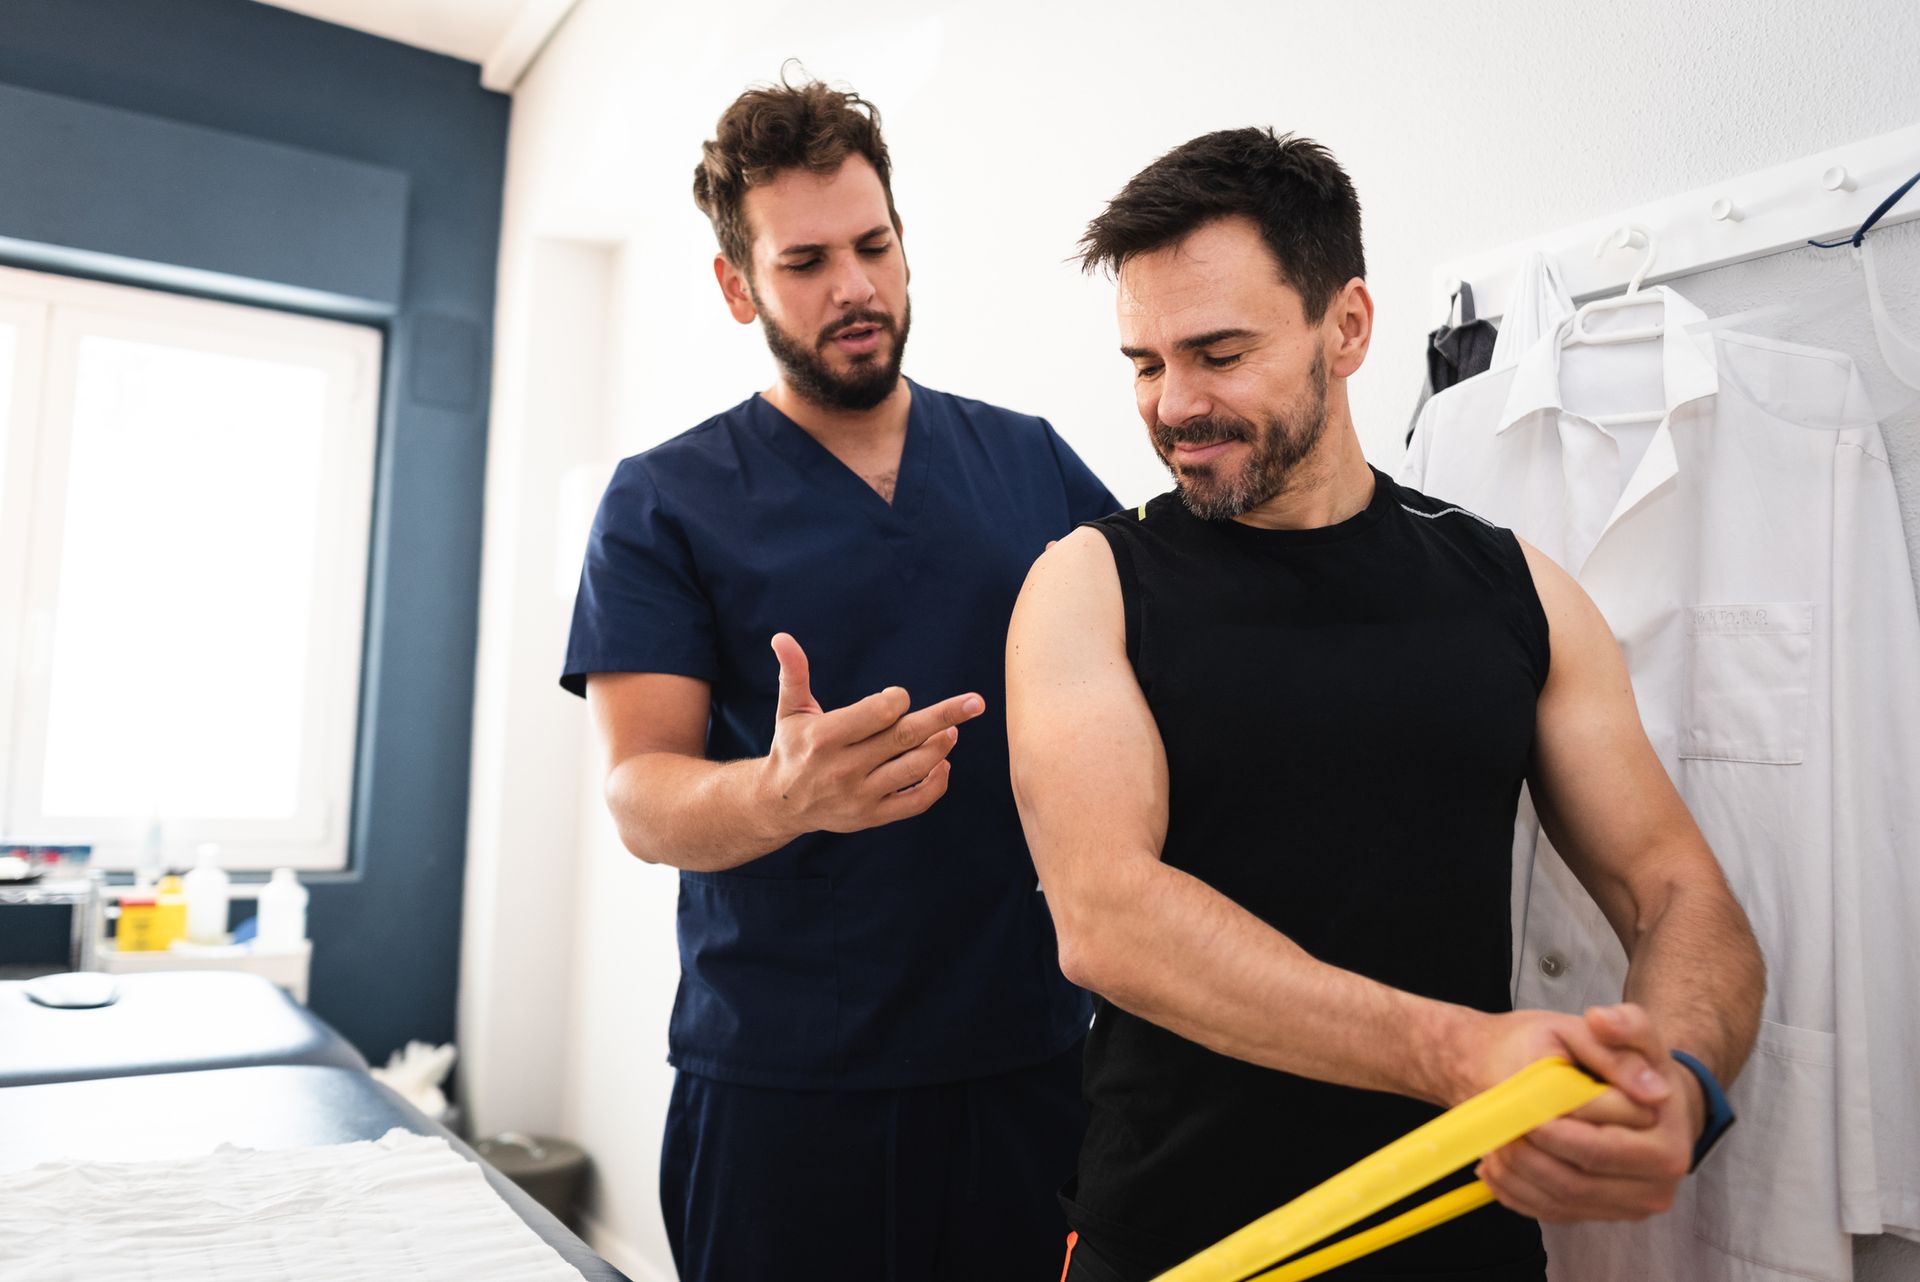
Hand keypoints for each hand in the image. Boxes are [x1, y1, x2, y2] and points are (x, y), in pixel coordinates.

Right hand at [758, 633, 984, 836]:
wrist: (780, 804)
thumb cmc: (792, 746)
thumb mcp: (790, 710)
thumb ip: (794, 674)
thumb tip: (782, 637)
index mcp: (825, 737)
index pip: (879, 713)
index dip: (897, 700)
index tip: (897, 697)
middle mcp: (844, 768)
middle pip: (904, 737)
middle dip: (944, 716)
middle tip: (976, 702)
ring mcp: (860, 795)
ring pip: (915, 768)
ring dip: (940, 747)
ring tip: (952, 731)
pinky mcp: (872, 816)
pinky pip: (915, 802)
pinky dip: (936, 783)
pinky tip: (944, 762)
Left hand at [1471, 1004, 1699, 1221]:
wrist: (1632, 1091)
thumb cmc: (1625, 1060)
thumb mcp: (1630, 1031)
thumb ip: (1623, 1024)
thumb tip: (1603, 1021)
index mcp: (1669, 1144)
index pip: (1600, 1147)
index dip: (1552, 1129)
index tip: (1518, 1107)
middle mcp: (1657, 1185)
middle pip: (1577, 1183)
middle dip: (1528, 1156)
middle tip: (1495, 1128)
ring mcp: (1630, 1206)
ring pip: (1561, 1202)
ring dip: (1516, 1175)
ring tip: (1491, 1142)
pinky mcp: (1603, 1213)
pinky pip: (1553, 1214)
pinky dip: (1516, 1193)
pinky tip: (1496, 1166)